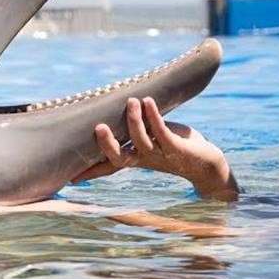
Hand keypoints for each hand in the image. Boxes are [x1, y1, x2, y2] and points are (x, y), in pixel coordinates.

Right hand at [72, 97, 237, 199]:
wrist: (206, 164)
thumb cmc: (176, 148)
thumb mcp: (152, 139)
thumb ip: (136, 128)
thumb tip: (119, 108)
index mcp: (135, 158)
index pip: (109, 166)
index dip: (91, 171)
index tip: (72, 177)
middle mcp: (144, 158)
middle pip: (120, 158)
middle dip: (108, 145)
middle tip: (98, 128)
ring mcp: (160, 155)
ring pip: (141, 141)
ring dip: (134, 121)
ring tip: (131, 101)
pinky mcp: (176, 148)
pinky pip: (162, 132)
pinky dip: (154, 116)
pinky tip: (149, 101)